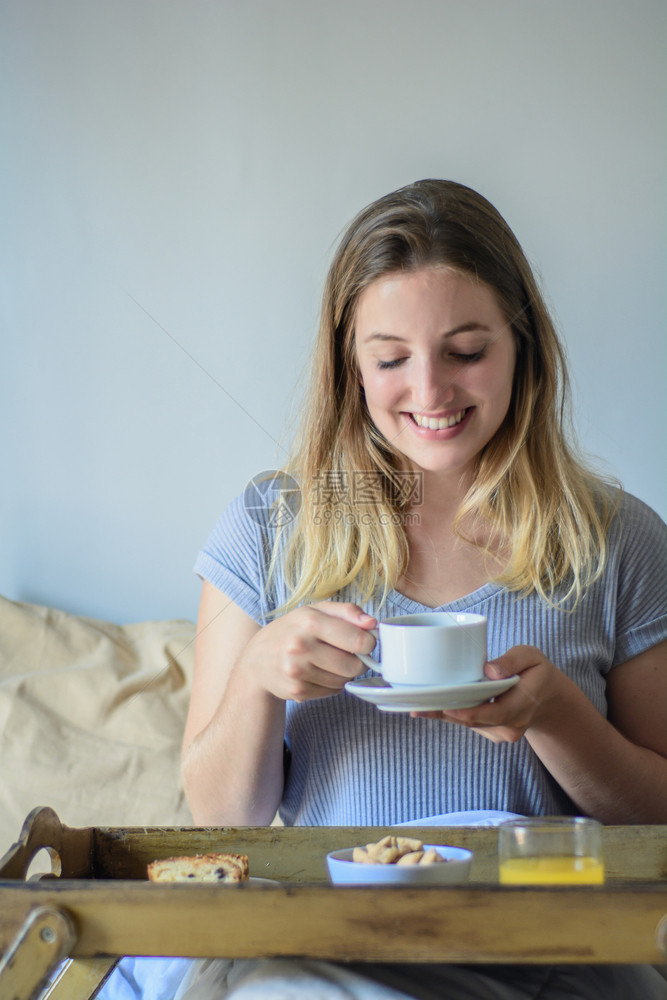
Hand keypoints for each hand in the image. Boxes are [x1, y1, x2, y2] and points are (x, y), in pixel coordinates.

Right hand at [239, 602, 376, 702]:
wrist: (256, 660)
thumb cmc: (292, 630)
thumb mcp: (315, 611)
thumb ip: (347, 612)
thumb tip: (373, 623)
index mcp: (309, 621)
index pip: (358, 640)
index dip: (369, 642)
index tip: (364, 640)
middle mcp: (300, 646)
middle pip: (354, 665)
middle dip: (357, 660)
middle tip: (348, 653)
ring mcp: (297, 671)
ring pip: (344, 680)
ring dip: (344, 673)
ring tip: (329, 661)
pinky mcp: (297, 691)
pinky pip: (332, 691)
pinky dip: (331, 684)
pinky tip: (318, 673)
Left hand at [411, 645, 566, 743]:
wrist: (547, 698)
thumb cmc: (536, 671)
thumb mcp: (531, 656)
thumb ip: (512, 661)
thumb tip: (490, 670)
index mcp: (524, 704)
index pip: (495, 713)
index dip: (470, 712)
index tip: (447, 709)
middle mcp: (512, 724)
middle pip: (475, 721)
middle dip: (446, 714)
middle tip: (417, 709)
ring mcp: (502, 732)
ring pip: (469, 724)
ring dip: (444, 715)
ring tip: (417, 707)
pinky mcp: (491, 733)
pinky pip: (469, 724)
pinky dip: (451, 714)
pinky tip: (431, 707)